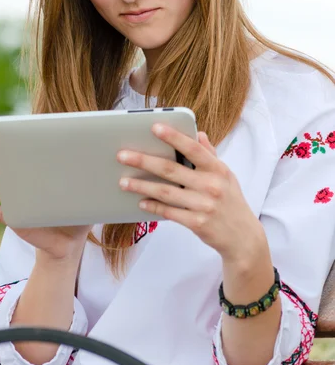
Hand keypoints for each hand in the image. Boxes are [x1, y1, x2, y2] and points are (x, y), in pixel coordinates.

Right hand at [0, 149, 91, 259]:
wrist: (70, 243)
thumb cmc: (78, 213)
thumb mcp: (84, 194)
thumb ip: (87, 180)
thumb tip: (100, 165)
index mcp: (40, 178)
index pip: (26, 160)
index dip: (16, 149)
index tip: (7, 139)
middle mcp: (26, 188)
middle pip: (7, 171)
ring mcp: (18, 203)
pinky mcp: (16, 220)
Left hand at [117, 124, 266, 263]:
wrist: (243, 237)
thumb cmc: (231, 201)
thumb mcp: (226, 175)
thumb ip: (210, 155)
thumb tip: (198, 134)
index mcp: (218, 169)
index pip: (193, 148)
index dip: (174, 137)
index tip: (154, 127)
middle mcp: (211, 185)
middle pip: (171, 169)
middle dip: (144, 161)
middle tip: (122, 155)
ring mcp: (204, 205)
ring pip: (165, 192)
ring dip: (141, 186)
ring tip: (123, 181)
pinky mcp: (197, 224)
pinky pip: (169, 212)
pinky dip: (153, 206)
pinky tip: (140, 201)